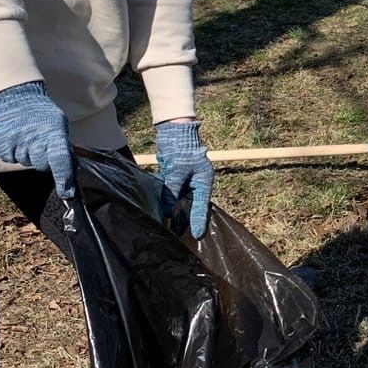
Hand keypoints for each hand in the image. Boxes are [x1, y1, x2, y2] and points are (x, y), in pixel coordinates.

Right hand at [0, 82, 74, 198]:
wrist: (17, 95)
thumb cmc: (42, 113)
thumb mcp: (59, 124)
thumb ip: (63, 146)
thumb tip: (69, 169)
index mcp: (53, 133)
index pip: (60, 160)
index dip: (64, 179)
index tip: (68, 193)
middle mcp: (32, 138)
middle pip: (40, 165)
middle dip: (41, 158)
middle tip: (38, 142)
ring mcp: (13, 141)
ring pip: (21, 161)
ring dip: (23, 153)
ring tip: (24, 134)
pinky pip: (5, 157)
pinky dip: (9, 150)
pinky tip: (12, 135)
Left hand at [153, 119, 214, 237]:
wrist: (174, 130)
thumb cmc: (180, 149)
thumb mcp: (176, 172)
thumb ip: (171, 192)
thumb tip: (166, 212)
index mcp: (204, 181)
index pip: (202, 206)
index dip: (199, 222)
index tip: (198, 237)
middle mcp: (197, 183)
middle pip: (192, 206)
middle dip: (186, 221)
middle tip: (179, 237)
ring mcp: (187, 181)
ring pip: (183, 202)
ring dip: (177, 214)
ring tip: (171, 230)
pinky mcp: (177, 178)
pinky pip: (174, 195)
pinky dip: (170, 204)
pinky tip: (164, 214)